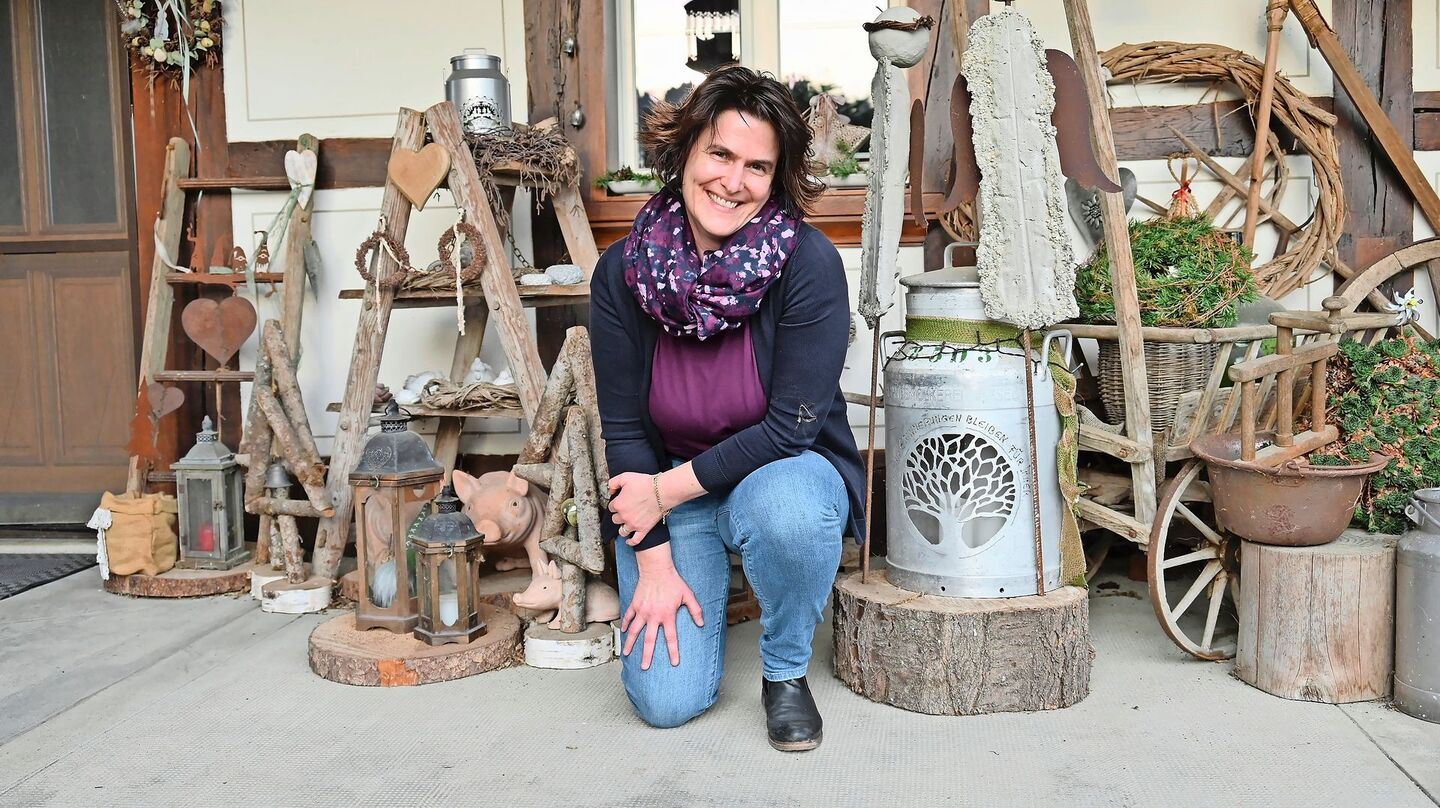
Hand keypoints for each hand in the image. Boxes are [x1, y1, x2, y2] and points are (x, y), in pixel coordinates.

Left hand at [608, 471, 663, 545]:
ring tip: (626, 524)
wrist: (661, 491)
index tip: (622, 500)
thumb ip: (613, 483)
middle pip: (615, 519)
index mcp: (618, 504)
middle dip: (619, 515)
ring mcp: (633, 524)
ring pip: (622, 531)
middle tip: (626, 510)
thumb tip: (610, 491)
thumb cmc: (645, 483)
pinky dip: (630, 542)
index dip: (616, 503)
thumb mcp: (625, 476)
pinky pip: (635, 540)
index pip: (611, 507)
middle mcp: (623, 516)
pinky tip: (628, 541)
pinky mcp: (643, 529)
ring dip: (622, 527)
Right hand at [621, 545, 703, 668]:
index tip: (674, 663)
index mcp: (667, 616)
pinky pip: (629, 617)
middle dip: (647, 655)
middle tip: (644, 667)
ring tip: (626, 654)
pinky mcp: (635, 604)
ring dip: (630, 643)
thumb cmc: (673, 581)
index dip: (673, 651)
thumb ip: (696, 610)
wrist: (656, 568)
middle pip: (649, 640)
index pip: (671, 638)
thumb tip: (701, 624)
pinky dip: (626, 625)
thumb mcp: (688, 595)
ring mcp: (642, 611)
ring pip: (634, 631)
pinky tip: (623, 632)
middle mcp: (653, 616)